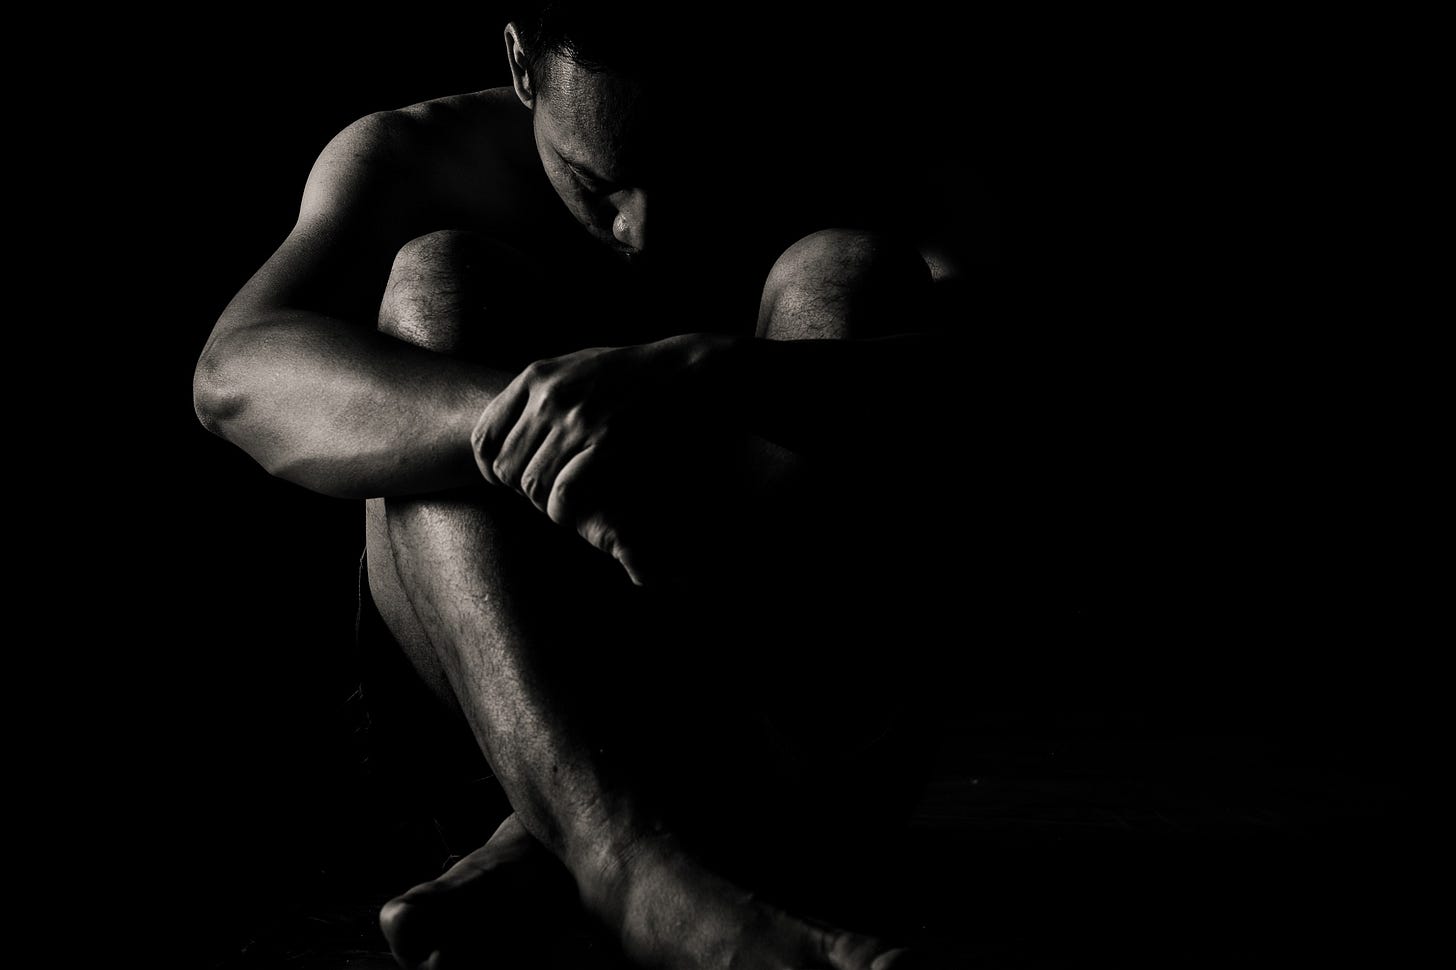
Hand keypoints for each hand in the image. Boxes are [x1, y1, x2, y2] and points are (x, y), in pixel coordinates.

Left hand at [470, 334, 730, 583]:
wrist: (689, 373)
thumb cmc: (635, 374)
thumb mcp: (578, 366)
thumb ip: (540, 390)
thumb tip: (504, 421)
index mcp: (537, 377)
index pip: (485, 436)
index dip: (489, 469)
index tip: (507, 483)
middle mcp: (551, 397)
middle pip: (507, 467)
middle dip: (522, 491)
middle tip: (545, 497)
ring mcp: (578, 422)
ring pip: (533, 485)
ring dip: (545, 505)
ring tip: (563, 508)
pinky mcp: (607, 446)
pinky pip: (564, 493)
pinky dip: (565, 510)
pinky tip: (576, 512)